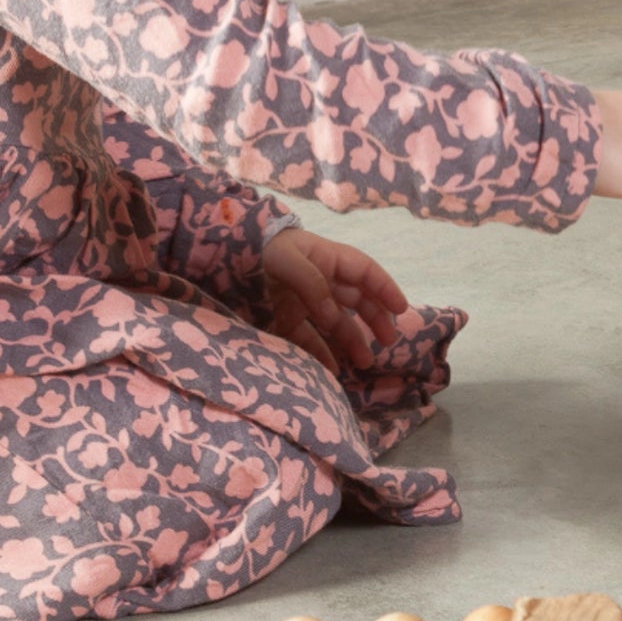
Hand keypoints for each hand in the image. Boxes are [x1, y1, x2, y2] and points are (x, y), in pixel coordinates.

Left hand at [262, 229, 407, 372]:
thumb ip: (314, 285)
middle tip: (388, 342)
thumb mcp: (288, 260)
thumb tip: (335, 317)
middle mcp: (320, 280)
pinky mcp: (284, 320)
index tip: (402, 310)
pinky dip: (321, 354)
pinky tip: (331, 369)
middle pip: (355, 300)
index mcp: (327, 258)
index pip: (364, 272)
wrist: (219, 256)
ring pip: (336, 323)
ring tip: (364, 363)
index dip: (384, 288)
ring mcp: (302, 301)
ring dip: (352, 341)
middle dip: (374, 320)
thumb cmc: (260, 250)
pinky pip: (308, 339)